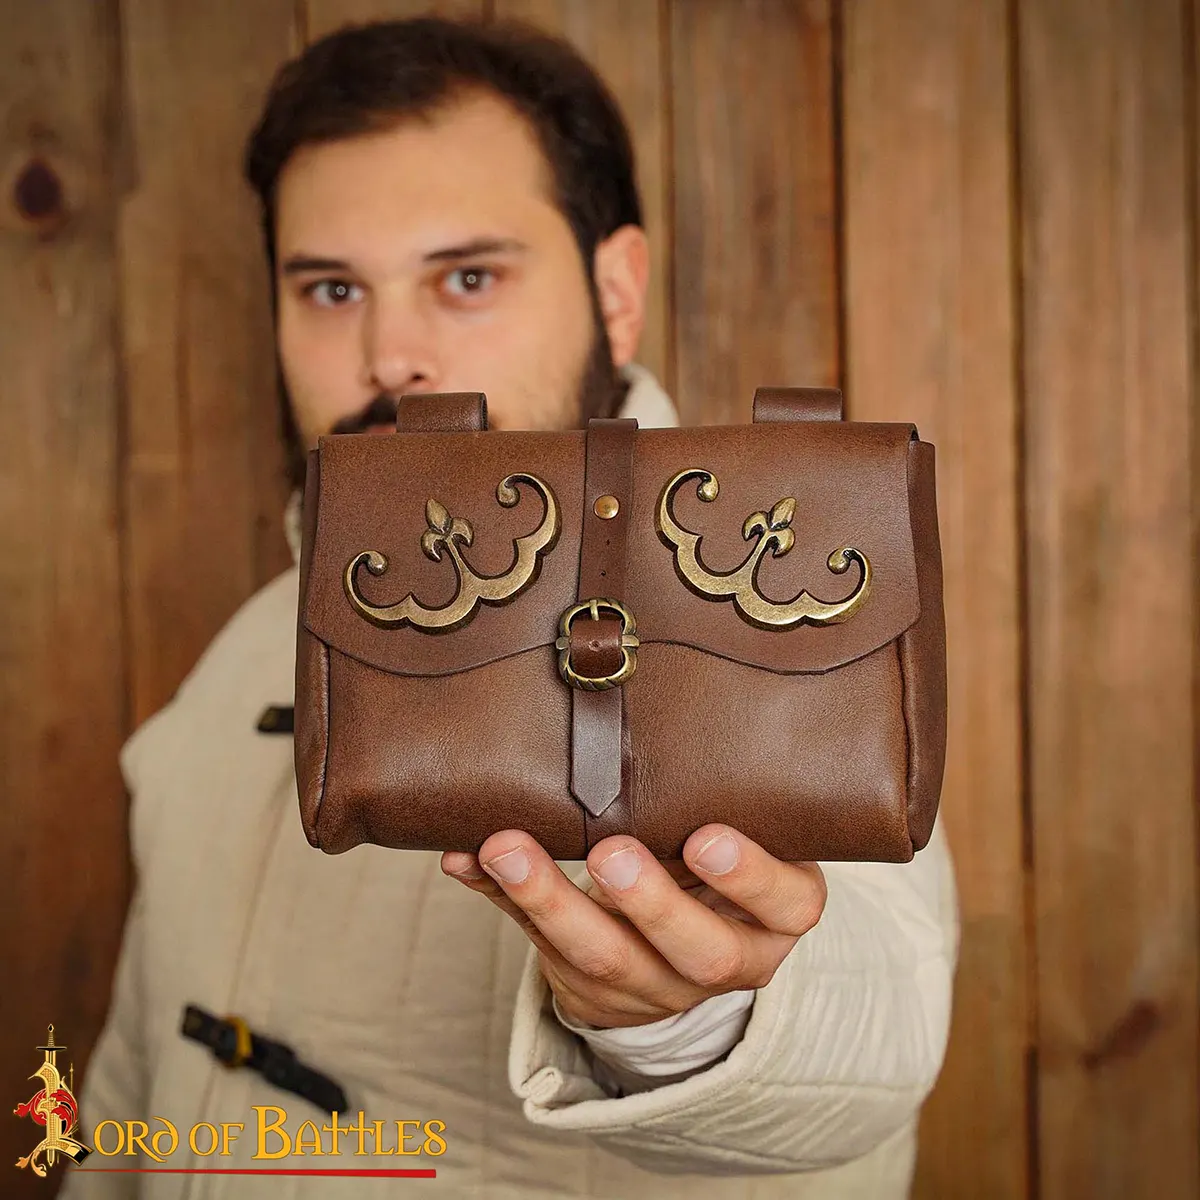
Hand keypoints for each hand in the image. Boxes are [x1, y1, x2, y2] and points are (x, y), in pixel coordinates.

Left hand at [440, 826, 825, 1028]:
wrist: (685, 941)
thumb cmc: (720, 864)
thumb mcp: (743, 836)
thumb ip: (714, 795)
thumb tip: (641, 713)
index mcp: (777, 915)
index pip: (786, 903)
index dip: (750, 877)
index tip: (707, 837)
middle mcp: (727, 960)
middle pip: (696, 951)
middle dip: (649, 904)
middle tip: (610, 854)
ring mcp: (657, 985)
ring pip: (605, 957)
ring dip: (550, 901)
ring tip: (508, 850)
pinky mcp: (593, 985)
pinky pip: (538, 945)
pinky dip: (499, 899)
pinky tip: (466, 860)